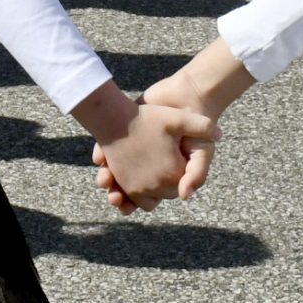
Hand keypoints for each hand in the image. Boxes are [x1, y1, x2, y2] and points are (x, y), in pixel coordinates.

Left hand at [88, 98, 218, 211]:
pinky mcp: (124, 133)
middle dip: (117, 193)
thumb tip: (184, 196)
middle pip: (125, 187)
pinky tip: (99, 158)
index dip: (134, 202)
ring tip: (104, 180)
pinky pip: (105, 150)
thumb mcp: (202, 151)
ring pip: (112, 172)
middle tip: (113, 197)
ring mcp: (134, 149)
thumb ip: (197, 174)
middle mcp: (147, 165)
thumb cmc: (196, 128)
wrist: (187, 97)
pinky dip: (100, 155)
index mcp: (164, 175)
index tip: (124, 206)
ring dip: (106, 179)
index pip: (146, 197)